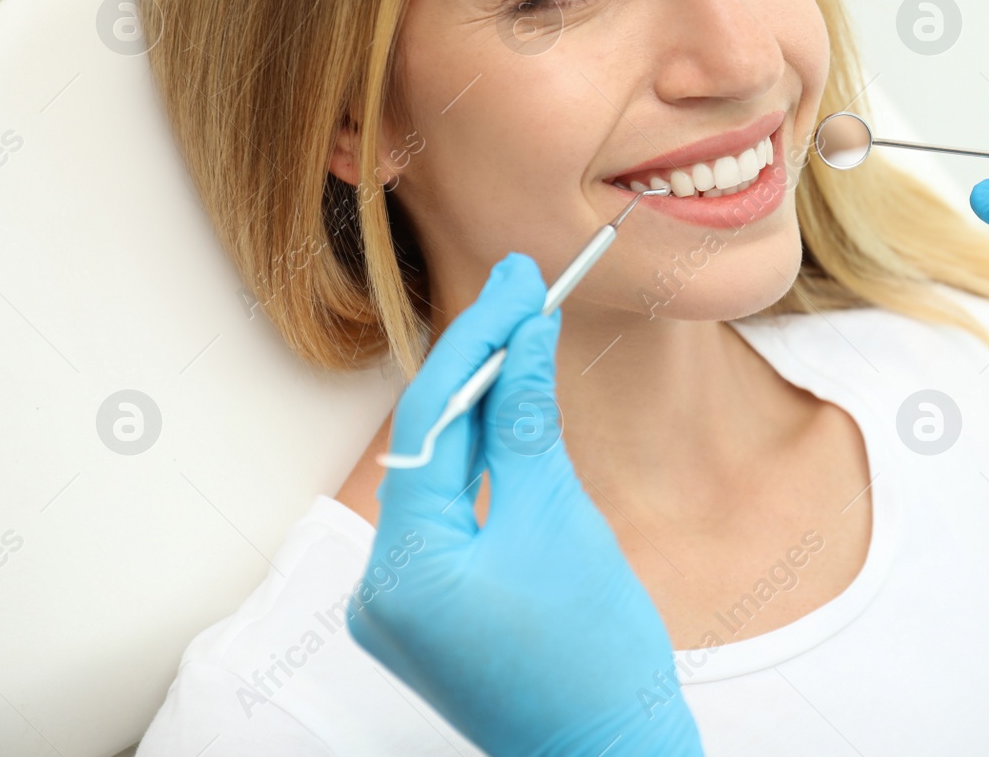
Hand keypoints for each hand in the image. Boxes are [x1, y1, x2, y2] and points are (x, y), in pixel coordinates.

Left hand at [345, 253, 702, 754]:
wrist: (609, 752)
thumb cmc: (598, 653)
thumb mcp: (563, 518)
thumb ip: (528, 419)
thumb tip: (524, 330)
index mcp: (406, 570)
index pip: (431, 421)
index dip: (476, 337)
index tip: (518, 279)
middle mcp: (380, 590)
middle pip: (428, 448)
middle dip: (478, 368)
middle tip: (524, 292)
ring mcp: (395, 607)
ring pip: (437, 481)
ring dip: (480, 414)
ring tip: (522, 336)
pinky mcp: (423, 614)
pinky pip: (446, 519)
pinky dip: (480, 468)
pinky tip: (509, 418)